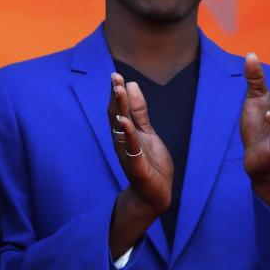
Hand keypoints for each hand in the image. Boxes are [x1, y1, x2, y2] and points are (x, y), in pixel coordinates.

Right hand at [108, 73, 172, 215]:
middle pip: (117, 115)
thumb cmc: (151, 163)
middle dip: (116, 96)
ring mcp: (128, 152)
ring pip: (121, 128)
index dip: (117, 93)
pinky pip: (131, 147)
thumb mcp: (147, 133)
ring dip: (120, 108)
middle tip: (114, 77)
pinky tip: (125, 121)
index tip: (115, 75)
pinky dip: (128, 133)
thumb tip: (131, 85)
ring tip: (119, 90)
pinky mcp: (136, 165)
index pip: (119, 109)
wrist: (155, 194)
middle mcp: (122, 141)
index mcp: (126, 132)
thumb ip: (140, 112)